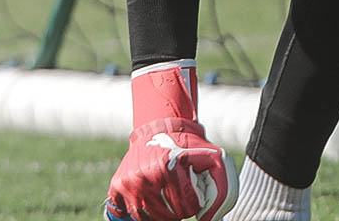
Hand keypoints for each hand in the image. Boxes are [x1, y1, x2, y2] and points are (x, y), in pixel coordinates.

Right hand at [104, 59, 237, 220]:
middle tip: (178, 193)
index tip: (192, 189)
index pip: (187, 209)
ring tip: (165, 194)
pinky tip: (146, 196)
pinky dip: (137, 210)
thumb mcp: (213, 159)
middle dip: (177, 209)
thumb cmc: (189, 146)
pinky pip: (124, 213)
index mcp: (169, 168)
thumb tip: (209, 219)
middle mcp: (146, 176)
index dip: (193, 203)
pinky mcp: (116, 186)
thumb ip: (222, 188)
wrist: (161, 128)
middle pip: (167, 216)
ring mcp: (129, 183)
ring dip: (159, 211)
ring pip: (147, 218)